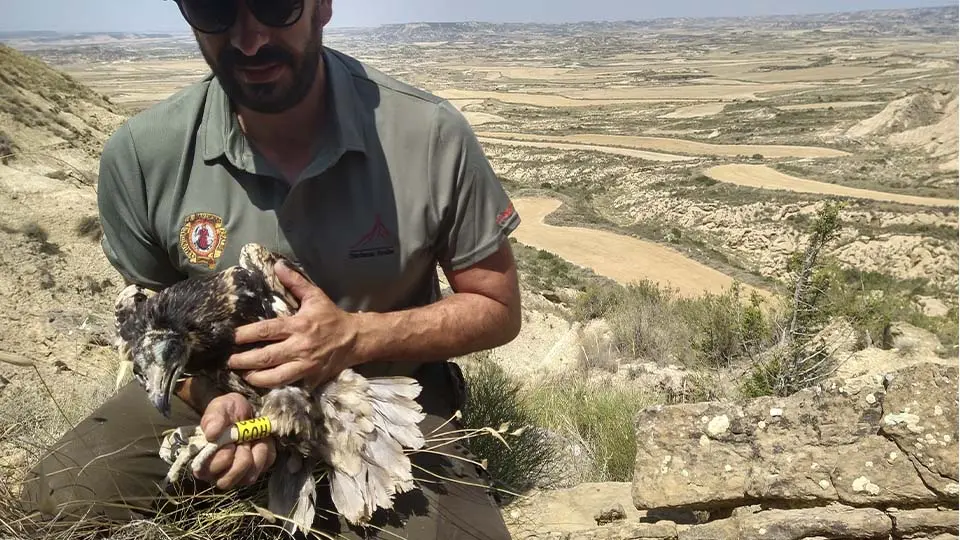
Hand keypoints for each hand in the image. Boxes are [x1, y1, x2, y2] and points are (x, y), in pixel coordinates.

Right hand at [194, 393, 276, 489]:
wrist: (248, 408)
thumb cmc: (228, 411)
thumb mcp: (219, 408)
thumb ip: (213, 419)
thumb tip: (211, 434)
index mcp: (204, 461)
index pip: (207, 472)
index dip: (222, 457)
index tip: (230, 441)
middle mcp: (219, 472)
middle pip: (226, 482)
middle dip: (239, 460)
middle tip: (243, 442)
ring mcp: (240, 473)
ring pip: (248, 478)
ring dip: (255, 454)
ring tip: (253, 439)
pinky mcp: (258, 468)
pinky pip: (265, 466)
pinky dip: (267, 450)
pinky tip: (261, 440)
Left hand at [226, 261, 360, 388]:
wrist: (356, 339)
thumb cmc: (332, 317)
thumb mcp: (315, 296)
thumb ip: (295, 281)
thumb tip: (277, 265)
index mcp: (298, 325)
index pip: (267, 331)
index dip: (246, 335)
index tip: (232, 337)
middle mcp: (300, 347)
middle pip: (266, 357)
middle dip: (244, 360)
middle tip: (229, 360)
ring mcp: (306, 365)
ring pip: (276, 377)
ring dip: (256, 378)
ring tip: (243, 375)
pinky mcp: (311, 378)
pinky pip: (289, 384)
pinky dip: (273, 385)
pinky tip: (262, 383)